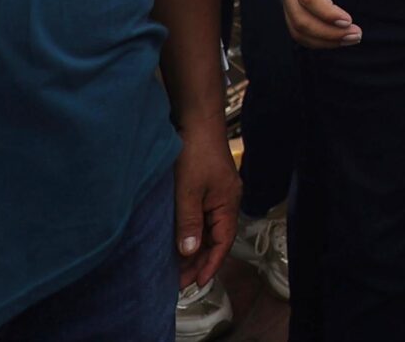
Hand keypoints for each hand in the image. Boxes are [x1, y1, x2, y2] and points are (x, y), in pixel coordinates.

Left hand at [172, 117, 240, 288]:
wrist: (196, 120)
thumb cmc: (195, 154)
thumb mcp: (189, 191)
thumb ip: (189, 223)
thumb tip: (190, 252)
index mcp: (228, 204)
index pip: (223, 243)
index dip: (210, 265)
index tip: (195, 284)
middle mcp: (227, 201)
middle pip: (216, 238)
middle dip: (200, 260)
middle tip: (179, 281)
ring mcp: (217, 193)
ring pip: (208, 228)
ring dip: (194, 247)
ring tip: (176, 266)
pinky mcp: (207, 186)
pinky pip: (202, 217)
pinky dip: (191, 231)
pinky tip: (178, 239)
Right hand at [279, 0, 371, 46]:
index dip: (327, 13)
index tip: (349, 21)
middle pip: (298, 17)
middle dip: (326, 33)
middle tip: (355, 36)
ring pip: (294, 25)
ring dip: (320, 38)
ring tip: (348, 39)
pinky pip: (296, 22)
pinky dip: (313, 34)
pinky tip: (334, 36)